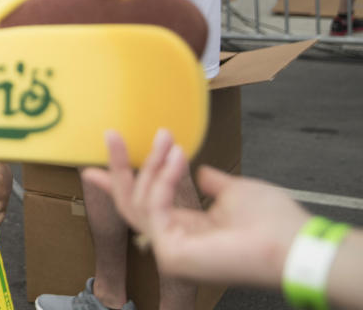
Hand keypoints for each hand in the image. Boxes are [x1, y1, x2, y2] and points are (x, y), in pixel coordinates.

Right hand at [82, 129, 308, 288]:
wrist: (293, 243)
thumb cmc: (273, 222)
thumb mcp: (235, 192)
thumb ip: (212, 183)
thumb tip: (201, 171)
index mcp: (186, 230)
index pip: (142, 208)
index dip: (116, 186)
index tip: (92, 168)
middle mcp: (173, 242)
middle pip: (130, 203)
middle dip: (119, 167)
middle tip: (112, 134)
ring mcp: (169, 250)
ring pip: (139, 201)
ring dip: (151, 163)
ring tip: (167, 137)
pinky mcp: (170, 252)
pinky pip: (154, 206)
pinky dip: (163, 177)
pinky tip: (178, 156)